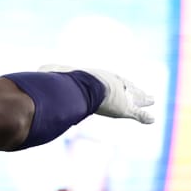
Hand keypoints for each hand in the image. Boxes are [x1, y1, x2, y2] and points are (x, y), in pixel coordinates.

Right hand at [39, 65, 155, 123]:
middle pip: (123, 85)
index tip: (110, 86)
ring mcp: (119, 95)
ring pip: (135, 96)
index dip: (105, 83)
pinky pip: (136, 112)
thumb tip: (38, 71)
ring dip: (143, 97)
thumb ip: (48, 74)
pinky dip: (143, 116)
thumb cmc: (62, 82)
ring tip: (152, 99)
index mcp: (94, 76)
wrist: (76, 87)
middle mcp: (110, 82)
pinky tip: (151, 119)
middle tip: (137, 88)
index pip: (103, 80)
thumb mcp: (52, 74)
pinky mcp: (123, 108)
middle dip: (131, 87)